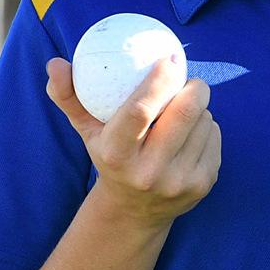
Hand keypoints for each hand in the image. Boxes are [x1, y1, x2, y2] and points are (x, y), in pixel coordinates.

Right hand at [45, 53, 219, 225]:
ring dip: (198, 108)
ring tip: (182, 110)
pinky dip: (206, 126)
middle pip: (184, 113)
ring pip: (203, 121)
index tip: (168, 58)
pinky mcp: (202, 185)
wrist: (133, 210)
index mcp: (117, 154)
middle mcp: (149, 172)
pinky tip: (192, 132)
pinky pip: (214, 137)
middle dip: (194, 87)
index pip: (141, 110)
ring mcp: (179, 181)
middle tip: (189, 78)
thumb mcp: (86, 130)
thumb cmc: (108, 155)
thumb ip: (68, 96)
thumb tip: (55, 63)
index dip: (159, 79)